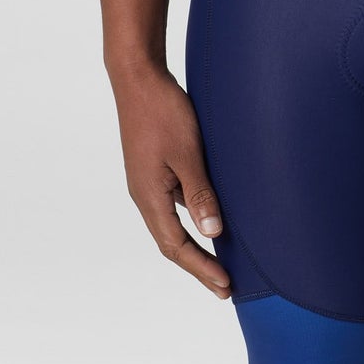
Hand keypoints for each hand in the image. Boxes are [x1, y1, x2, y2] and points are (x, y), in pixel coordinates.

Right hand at [112, 67, 230, 297]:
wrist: (138, 78)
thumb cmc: (163, 111)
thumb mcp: (187, 152)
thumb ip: (200, 192)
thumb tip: (213, 233)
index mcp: (149, 197)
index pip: (176, 246)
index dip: (202, 268)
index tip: (225, 286)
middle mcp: (145, 195)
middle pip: (172, 242)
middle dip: (199, 265)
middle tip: (224, 286)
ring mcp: (148, 182)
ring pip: (173, 224)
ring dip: (196, 244)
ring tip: (221, 259)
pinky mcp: (154, 168)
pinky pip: (174, 203)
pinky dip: (194, 218)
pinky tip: (212, 217)